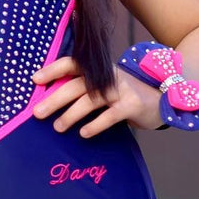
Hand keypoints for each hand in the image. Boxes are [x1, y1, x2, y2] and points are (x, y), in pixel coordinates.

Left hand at [31, 57, 162, 137]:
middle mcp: (108, 76)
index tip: (35, 80)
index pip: (72, 64)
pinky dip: (95, 125)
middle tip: (37, 113)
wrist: (163, 97)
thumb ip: (84, 89)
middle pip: (77, 85)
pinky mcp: (132, 104)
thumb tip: (50, 100)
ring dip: (71, 114)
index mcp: (98, 69)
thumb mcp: (105, 86)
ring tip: (58, 127)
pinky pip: (110, 115)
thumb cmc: (125, 94)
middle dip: (55, 99)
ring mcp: (121, 89)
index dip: (53, 70)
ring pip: (91, 99)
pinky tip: (84, 133)